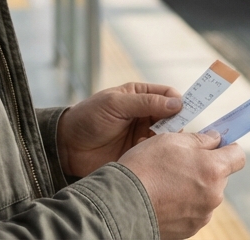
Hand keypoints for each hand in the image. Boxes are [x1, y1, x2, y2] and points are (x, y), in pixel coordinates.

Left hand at [57, 82, 182, 177]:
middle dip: (176, 123)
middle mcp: (145, 114)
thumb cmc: (88, 118)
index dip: (178, 102)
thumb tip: (177, 104)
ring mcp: (143, 134)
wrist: (67, 147)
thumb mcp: (115, 104)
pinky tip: (144, 153)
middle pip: (173, 116)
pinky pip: (157, 153)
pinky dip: (156, 153)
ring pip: (167, 136)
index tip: (182, 111)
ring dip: (165, 139)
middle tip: (172, 131)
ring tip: (154, 142)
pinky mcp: (139, 153)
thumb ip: (145, 102)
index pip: (169, 95)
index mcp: (140, 96)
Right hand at [119, 131, 245, 239]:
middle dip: (206, 167)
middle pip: (220, 176)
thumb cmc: (145, 167)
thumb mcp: (171, 140)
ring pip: (206, 194)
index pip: (238, 156)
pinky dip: (184, 204)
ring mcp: (202, 215)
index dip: (229, 147)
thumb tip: (215, 139)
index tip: (218, 144)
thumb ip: (200, 139)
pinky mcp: (190, 229)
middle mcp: (214, 195)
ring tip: (167, 182)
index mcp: (213, 170)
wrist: (122, 204)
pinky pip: (194, 211)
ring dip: (194, 186)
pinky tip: (165, 197)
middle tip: (181, 162)